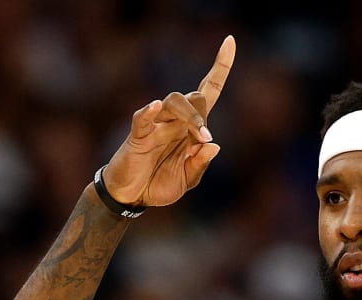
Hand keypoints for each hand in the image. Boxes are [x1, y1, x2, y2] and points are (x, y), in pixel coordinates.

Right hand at [102, 36, 234, 207]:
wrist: (132, 196)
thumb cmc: (158, 184)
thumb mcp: (186, 181)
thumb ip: (199, 164)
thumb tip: (213, 144)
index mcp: (190, 129)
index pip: (208, 91)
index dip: (220, 67)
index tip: (229, 40)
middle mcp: (175, 121)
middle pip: (195, 97)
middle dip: (203, 116)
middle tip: (203, 139)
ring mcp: (156, 125)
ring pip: (173, 101)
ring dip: (190, 116)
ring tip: (197, 135)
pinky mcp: (138, 134)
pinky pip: (142, 117)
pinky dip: (148, 111)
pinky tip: (154, 107)